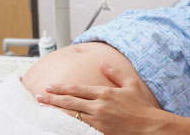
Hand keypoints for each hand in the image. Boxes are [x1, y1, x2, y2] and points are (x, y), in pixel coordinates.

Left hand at [36, 62, 159, 134]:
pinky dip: (69, 124)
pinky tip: (61, 122)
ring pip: (72, 115)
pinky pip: (80, 127)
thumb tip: (102, 63)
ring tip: (45, 109)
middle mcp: (99, 106)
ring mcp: (98, 121)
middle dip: (53, 99)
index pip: (77, 89)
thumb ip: (115, 72)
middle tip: (40, 97)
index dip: (61, 88)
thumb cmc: (141, 106)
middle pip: (70, 102)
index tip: (50, 87)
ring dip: (57, 111)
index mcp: (105, 93)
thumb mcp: (130, 84)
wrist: (149, 126)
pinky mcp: (100, 132)